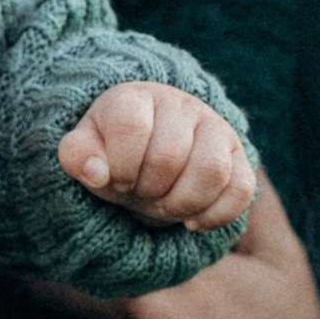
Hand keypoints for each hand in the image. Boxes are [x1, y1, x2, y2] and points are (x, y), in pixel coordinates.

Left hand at [59, 82, 258, 231]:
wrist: (149, 150)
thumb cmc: (114, 153)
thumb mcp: (87, 152)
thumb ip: (78, 156)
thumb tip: (95, 172)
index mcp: (137, 97)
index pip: (131, 126)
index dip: (121, 164)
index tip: (117, 178)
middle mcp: (181, 104)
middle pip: (170, 155)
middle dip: (149, 189)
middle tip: (141, 193)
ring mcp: (215, 128)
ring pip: (212, 171)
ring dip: (182, 203)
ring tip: (166, 206)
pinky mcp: (239, 155)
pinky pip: (242, 189)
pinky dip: (215, 215)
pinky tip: (192, 221)